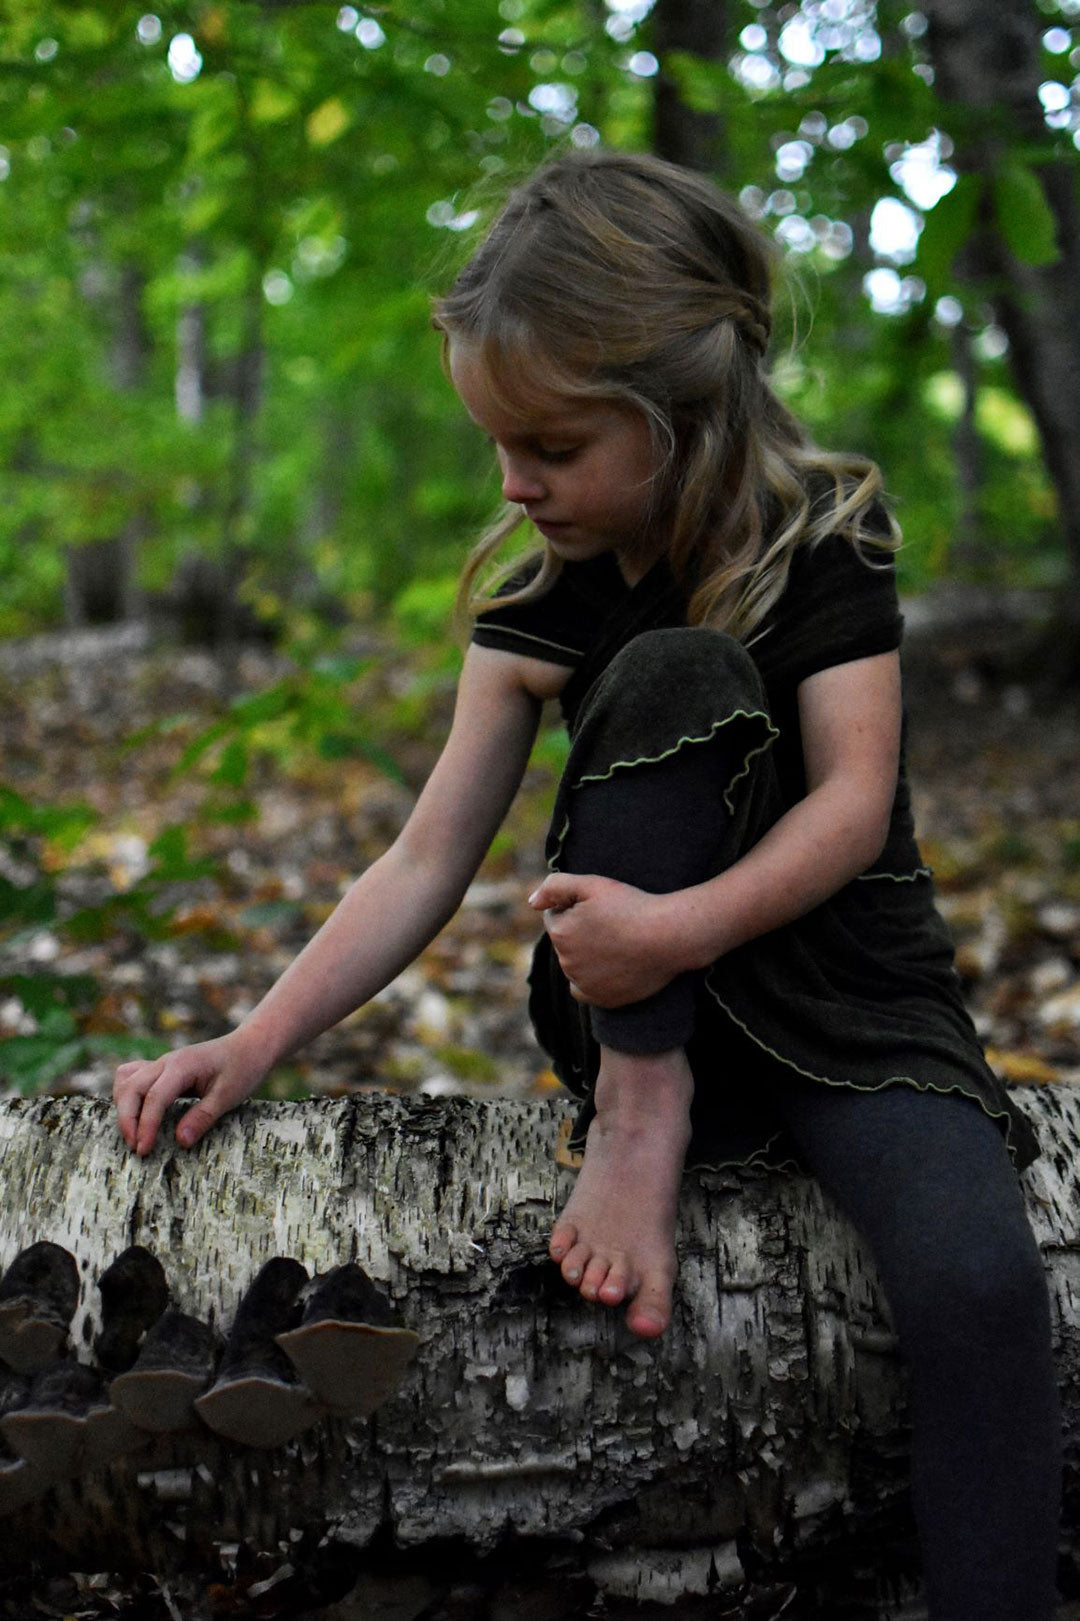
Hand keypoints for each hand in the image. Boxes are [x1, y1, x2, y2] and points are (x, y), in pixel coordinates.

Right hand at [113, 1032, 266, 1156]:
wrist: (250, 1045)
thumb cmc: (243, 1068)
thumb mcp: (229, 1095)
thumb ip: (204, 1117)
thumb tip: (180, 1141)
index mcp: (182, 1066)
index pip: (155, 1097)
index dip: (146, 1125)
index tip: (144, 1150)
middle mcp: (166, 1062)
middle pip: (132, 1089)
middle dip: (128, 1120)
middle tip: (136, 1148)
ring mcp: (162, 1063)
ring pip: (127, 1082)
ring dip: (124, 1108)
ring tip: (133, 1135)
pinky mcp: (162, 1069)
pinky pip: (132, 1077)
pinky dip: (127, 1095)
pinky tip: (135, 1113)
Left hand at [528, 873, 681, 1006]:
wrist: (669, 936)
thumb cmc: (633, 906)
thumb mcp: (593, 884)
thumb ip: (555, 887)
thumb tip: (532, 903)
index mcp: (560, 933)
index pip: (556, 916)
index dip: (576, 907)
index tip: (601, 907)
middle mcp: (566, 962)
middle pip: (565, 941)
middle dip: (580, 931)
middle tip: (612, 924)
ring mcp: (584, 983)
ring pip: (575, 964)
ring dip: (587, 954)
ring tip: (617, 943)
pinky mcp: (602, 999)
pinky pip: (583, 989)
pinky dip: (591, 980)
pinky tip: (610, 966)